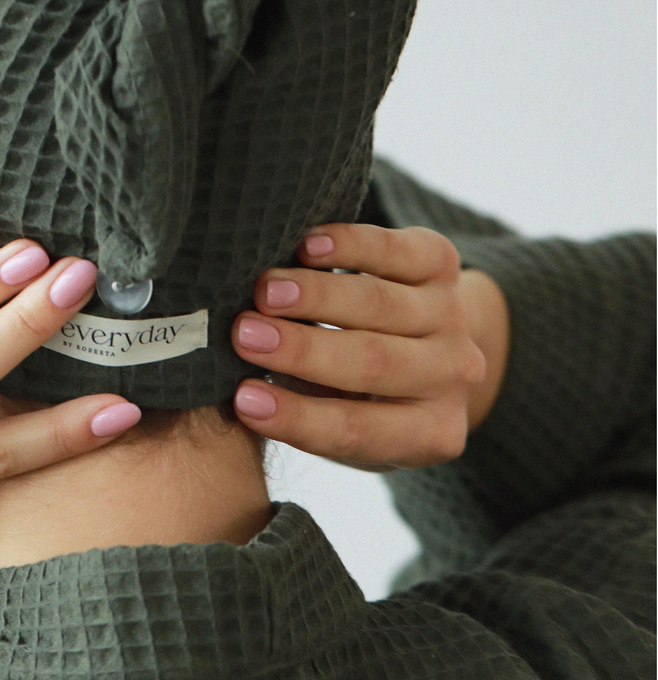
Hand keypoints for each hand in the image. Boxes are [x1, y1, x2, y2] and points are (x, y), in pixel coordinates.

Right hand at [226, 222, 509, 470]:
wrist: (424, 344)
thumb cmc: (357, 396)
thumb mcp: (335, 421)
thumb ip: (297, 408)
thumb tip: (227, 384)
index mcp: (428, 434)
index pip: (357, 430)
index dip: (298, 416)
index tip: (243, 400)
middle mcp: (452, 376)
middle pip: (373, 364)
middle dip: (303, 349)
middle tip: (243, 335)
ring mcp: (452, 317)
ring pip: (380, 304)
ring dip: (318, 296)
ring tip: (264, 291)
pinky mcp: (443, 263)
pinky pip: (397, 251)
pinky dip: (351, 246)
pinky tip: (309, 246)